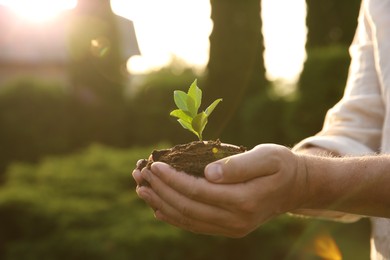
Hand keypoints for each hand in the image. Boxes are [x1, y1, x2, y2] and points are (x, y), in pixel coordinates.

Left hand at [134, 144, 307, 237]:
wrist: (295, 188)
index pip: (199, 191)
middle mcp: (237, 220)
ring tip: (142, 189)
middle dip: (161, 191)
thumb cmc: (281, 166)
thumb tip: (208, 173)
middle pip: (188, 207)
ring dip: (162, 204)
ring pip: (188, 219)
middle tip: (140, 175)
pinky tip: (159, 206)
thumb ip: (239, 166)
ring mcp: (231, 227)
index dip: (174, 179)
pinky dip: (174, 216)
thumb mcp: (267, 157)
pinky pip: (195, 225)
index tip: (155, 165)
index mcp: (245, 200)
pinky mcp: (228, 228)